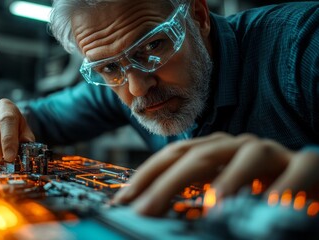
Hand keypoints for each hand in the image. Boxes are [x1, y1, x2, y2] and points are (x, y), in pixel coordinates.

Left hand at [113, 132, 318, 215]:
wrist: (301, 183)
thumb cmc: (250, 187)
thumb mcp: (215, 191)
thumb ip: (189, 198)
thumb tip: (150, 212)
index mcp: (210, 149)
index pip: (171, 156)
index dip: (146, 177)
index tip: (123, 202)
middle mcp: (234, 145)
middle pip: (198, 155)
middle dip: (168, 183)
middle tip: (146, 211)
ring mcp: (268, 151)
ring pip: (246, 155)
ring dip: (228, 180)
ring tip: (211, 207)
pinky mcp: (303, 163)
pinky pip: (298, 168)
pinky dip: (286, 185)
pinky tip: (272, 204)